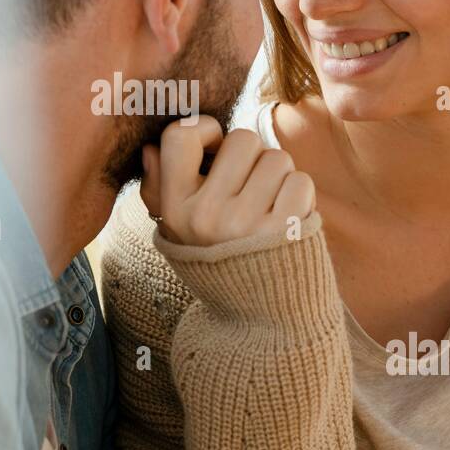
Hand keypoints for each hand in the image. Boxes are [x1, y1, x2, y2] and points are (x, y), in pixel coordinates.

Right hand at [139, 115, 314, 246]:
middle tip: (249, 187)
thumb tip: (149, 149)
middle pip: (242, 139)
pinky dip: (299, 195)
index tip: (215, 148)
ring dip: (278, 176)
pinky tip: (287, 219)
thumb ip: (160, 188)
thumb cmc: (218, 261)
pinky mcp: (286, 231)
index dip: (205, 130)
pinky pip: (300, 180)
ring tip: (268, 207)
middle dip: (252, 157)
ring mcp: (247, 225)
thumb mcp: (178, 231)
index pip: (180, 136)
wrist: (261, 319)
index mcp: (176, 209)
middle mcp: (207, 216)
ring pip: (277, 157)